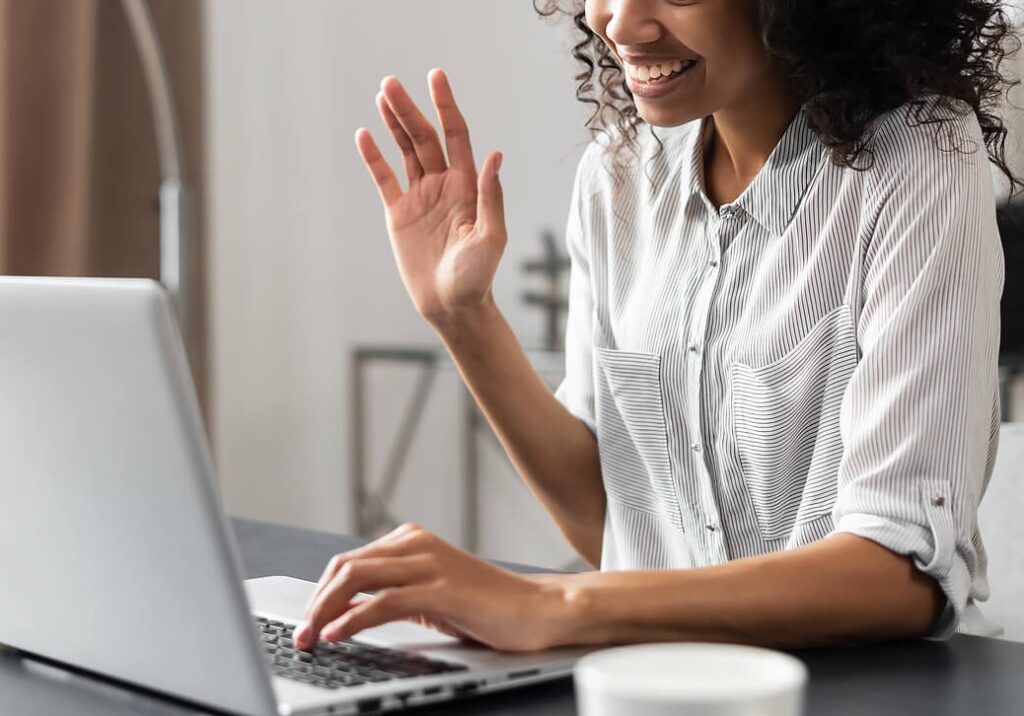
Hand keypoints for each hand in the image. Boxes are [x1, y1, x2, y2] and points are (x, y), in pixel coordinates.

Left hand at [293, 523, 568, 652]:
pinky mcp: (441, 590)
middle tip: (301, 634)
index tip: (307, 623)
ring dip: (325, 611)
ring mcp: (429, 564)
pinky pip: (383, 602)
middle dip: (315, 603)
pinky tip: (338, 636)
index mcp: (412, 541)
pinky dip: (354, 619)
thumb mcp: (430, 595)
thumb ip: (393, 593)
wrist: (538, 610)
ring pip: (356, 579)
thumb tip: (346, 611)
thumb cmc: (488, 607)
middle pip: (344, 567)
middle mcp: (416, 545)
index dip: (320, 594)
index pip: (348, 562)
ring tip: (312, 638)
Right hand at [355, 69, 506, 327]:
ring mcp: (420, 197)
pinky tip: (364, 135)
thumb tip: (495, 156)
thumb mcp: (491, 237)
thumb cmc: (477, 277)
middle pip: (424, 137)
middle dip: (409, 109)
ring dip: (394, 123)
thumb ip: (491, 197)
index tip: (436, 77)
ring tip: (382, 95)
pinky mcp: (399, 214)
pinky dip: (374, 158)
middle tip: (390, 83)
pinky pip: (384, 179)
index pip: (456, 136)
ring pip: (405, 151)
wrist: (452, 306)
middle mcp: (443, 185)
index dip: (446, 106)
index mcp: (467, 186)